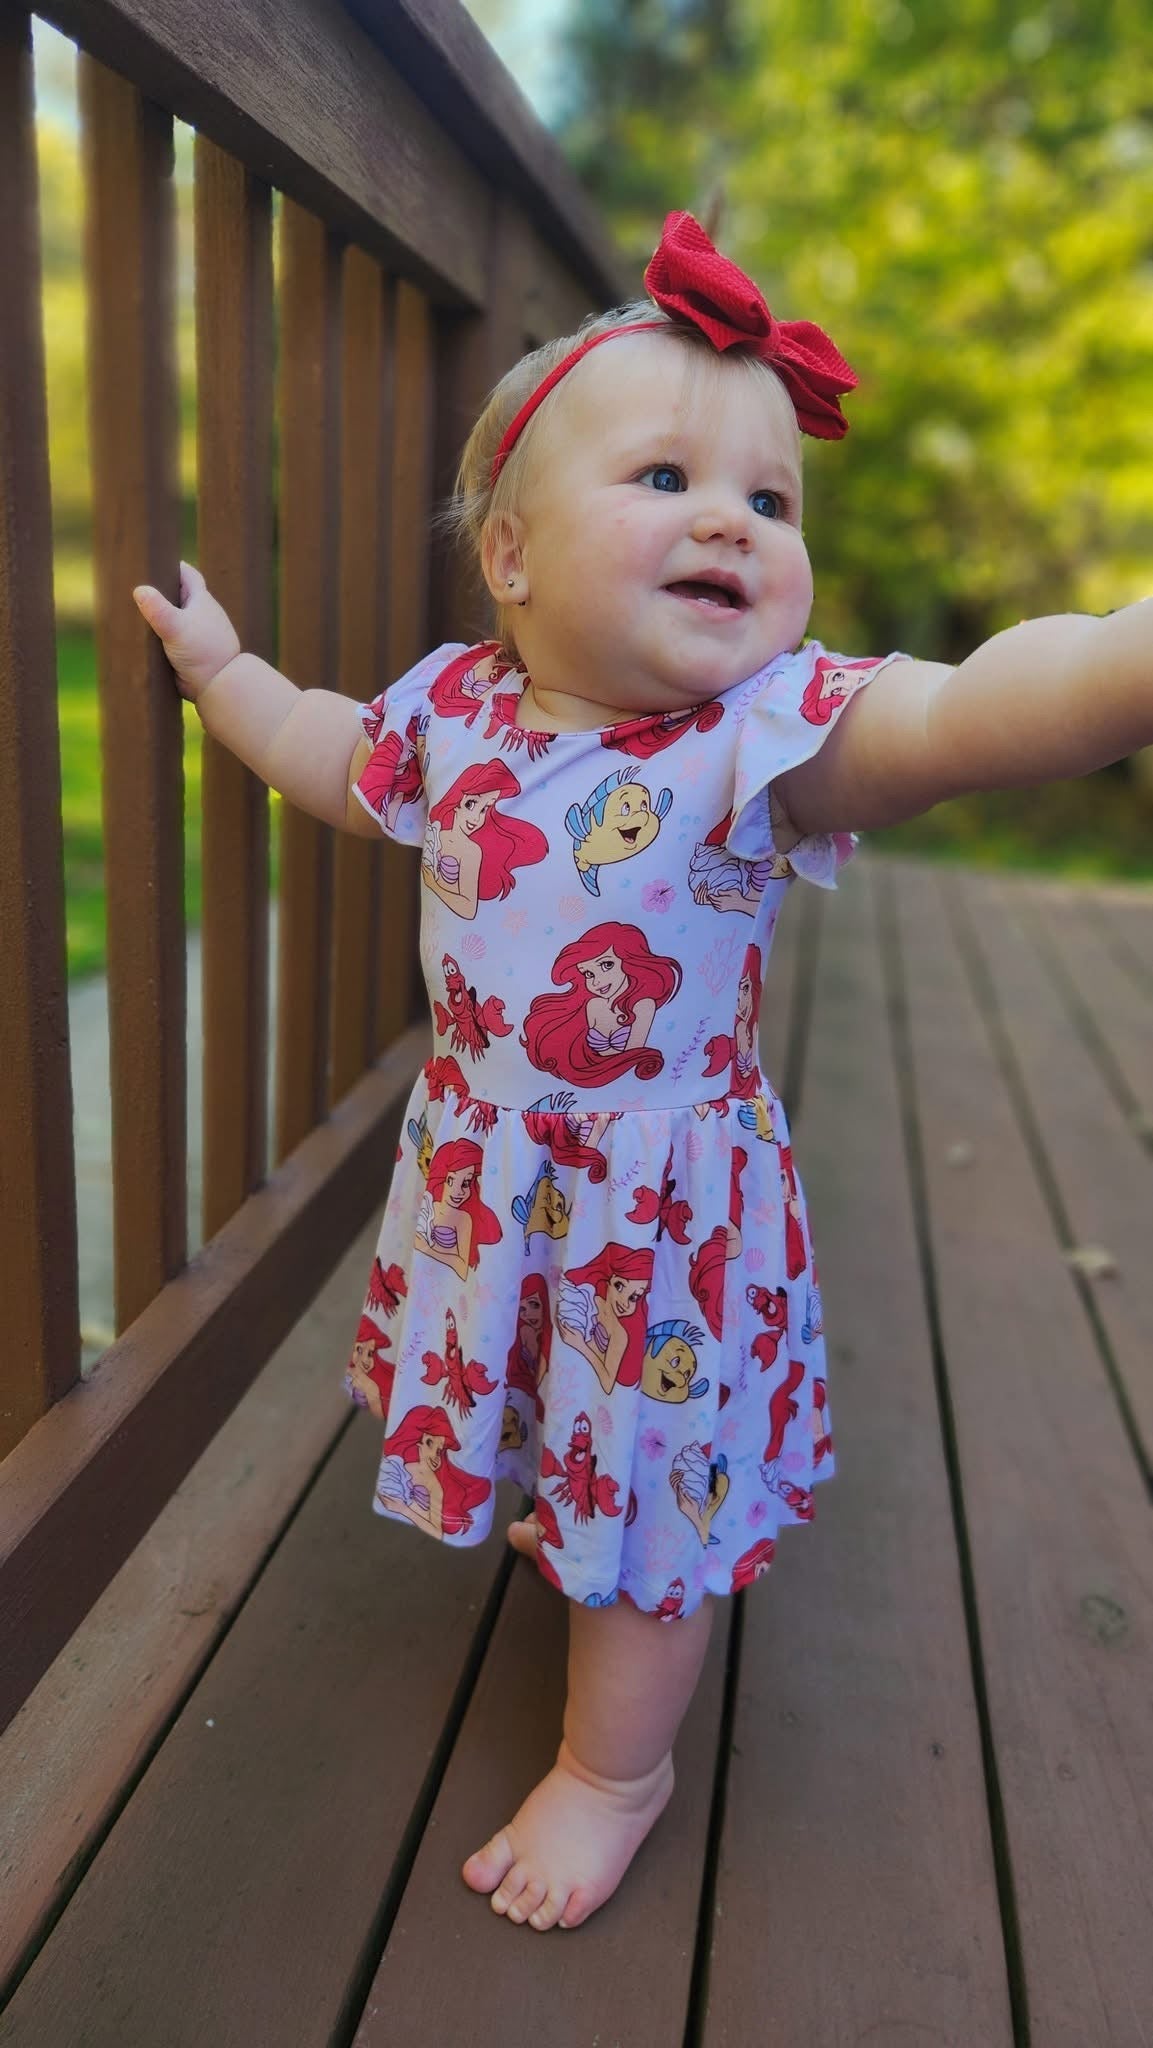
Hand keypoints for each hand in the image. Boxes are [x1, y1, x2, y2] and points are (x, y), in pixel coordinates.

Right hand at [132, 561, 240, 701]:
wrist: (218, 685)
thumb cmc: (203, 652)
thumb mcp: (176, 627)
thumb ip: (158, 609)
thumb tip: (140, 589)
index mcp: (201, 600)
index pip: (187, 574)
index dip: (172, 566)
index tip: (153, 561)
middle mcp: (199, 614)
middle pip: (177, 594)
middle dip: (160, 590)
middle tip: (134, 585)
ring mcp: (194, 632)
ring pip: (173, 617)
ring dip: (158, 615)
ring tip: (131, 609)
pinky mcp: (187, 650)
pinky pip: (170, 637)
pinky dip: (159, 634)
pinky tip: (142, 635)